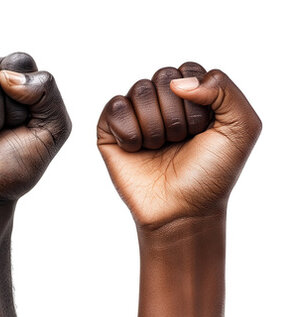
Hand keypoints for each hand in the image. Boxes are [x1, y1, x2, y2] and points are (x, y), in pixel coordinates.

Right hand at [97, 63, 260, 227]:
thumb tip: (177, 82)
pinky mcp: (110, 129)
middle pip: (163, 77)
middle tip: (181, 141)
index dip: (198, 100)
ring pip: (139, 90)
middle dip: (177, 114)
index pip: (189, 70)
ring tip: (160, 148)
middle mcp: (163, 100)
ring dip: (155, 126)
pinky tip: (137, 149)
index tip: (203, 129)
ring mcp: (136, 114)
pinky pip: (115, 108)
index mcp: (194, 95)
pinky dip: (130, 132)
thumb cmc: (212, 173)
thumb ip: (225, 90)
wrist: (182, 209)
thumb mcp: (242, 128)